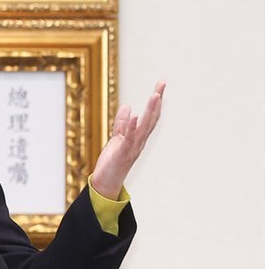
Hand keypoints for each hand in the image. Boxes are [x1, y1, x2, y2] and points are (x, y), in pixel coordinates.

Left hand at [91, 81, 165, 199]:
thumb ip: (122, 123)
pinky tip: (135, 116)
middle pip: (151, 119)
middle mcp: (139, 141)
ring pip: (143, 127)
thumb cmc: (112, 162)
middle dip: (156, 102)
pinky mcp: (121, 154)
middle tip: (162, 84)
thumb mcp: (117, 138)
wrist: (106, 183)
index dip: (156, 102)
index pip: (150, 116)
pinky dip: (131, 127)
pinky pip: (128, 139)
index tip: (161, 85)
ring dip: (150, 111)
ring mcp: (132, 148)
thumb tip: (128, 106)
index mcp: (138, 137)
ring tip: (155, 95)